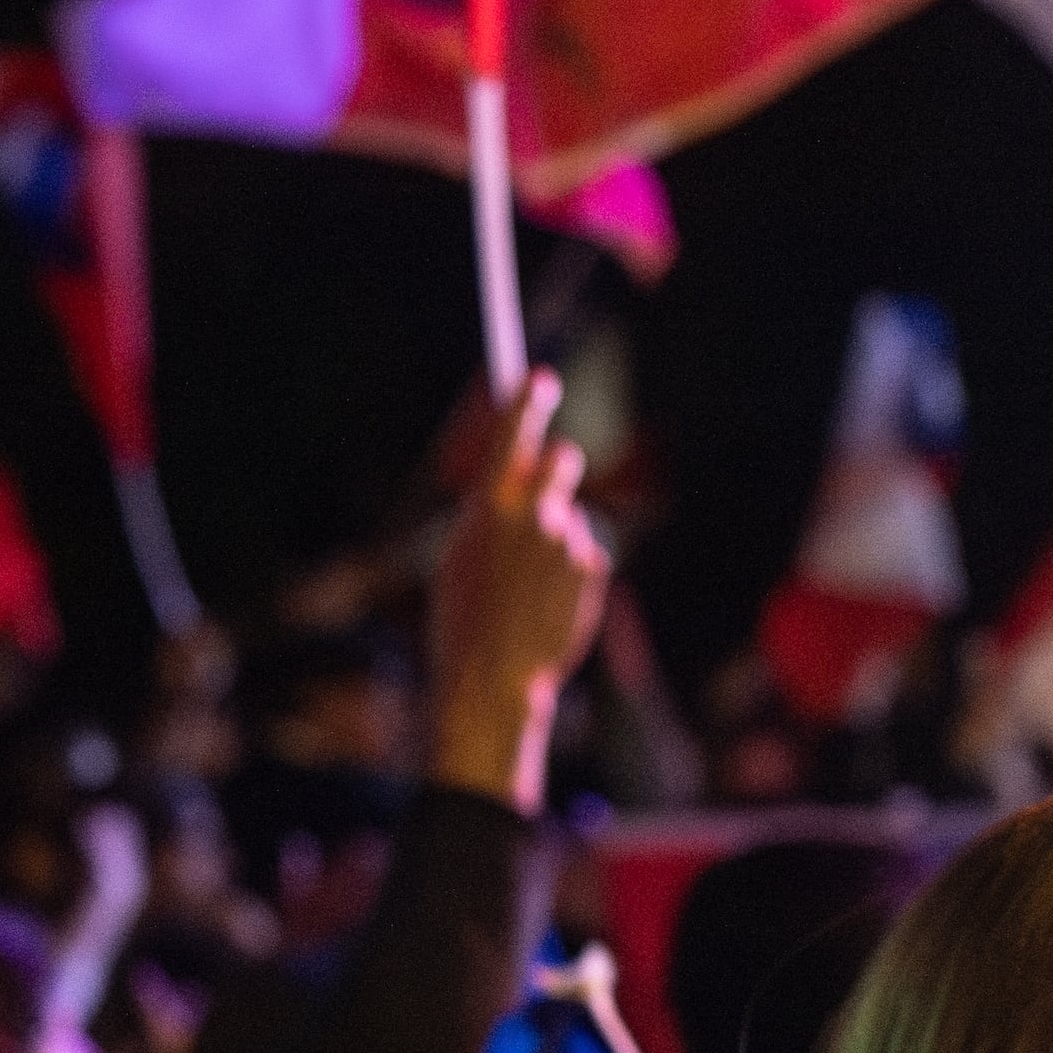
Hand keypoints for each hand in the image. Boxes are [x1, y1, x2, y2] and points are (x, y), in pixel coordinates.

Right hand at [425, 365, 608, 810]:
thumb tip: (520, 482)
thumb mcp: (460, 555)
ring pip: (568, 517)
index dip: (528, 400)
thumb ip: (491, 514)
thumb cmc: (463, 618)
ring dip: (554, 538)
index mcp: (488, 508)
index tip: (541, 377)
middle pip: (560, 461)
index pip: (514, 434)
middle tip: (539, 494)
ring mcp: (568, 540)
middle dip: (553, 471)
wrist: (493, 675)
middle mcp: (534, 514)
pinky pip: (584, 551)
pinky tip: (546, 600)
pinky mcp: (592, 566)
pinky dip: (569, 569)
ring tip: (527, 583)